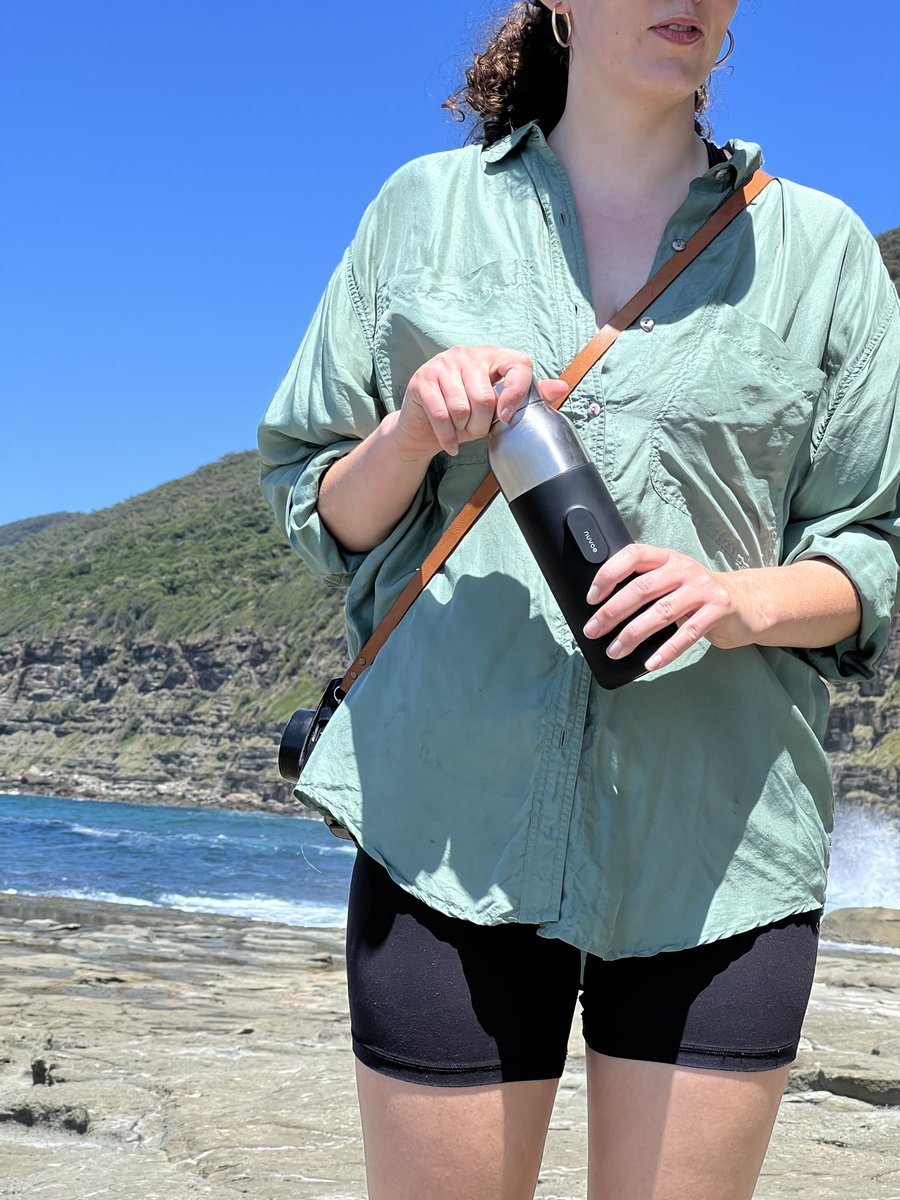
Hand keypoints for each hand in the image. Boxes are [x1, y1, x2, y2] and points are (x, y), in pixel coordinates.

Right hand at [392, 345, 568, 459]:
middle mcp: (466, 354)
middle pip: (486, 397)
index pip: (517, 364)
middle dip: (481, 425)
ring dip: (463, 430)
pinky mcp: (422, 380)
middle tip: (475, 431)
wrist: (422, 429)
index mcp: (491, 356)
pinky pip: (441, 415)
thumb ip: (526, 395)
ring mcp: (441, 364)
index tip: (507, 417)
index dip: (517, 393)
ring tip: (460, 432)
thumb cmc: (465, 417)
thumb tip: (562, 386)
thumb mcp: (498, 408)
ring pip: (463, 407)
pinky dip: (448, 437)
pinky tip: (450, 443)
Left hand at [582, 544, 759, 671]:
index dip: (608, 574)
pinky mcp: (718, 610)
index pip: (632, 556)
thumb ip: (647, 587)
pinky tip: (651, 663)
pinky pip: (688, 634)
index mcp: (667, 558)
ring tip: (615, 651)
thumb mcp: (672, 582)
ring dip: (633, 634)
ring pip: (661, 613)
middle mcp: (684, 569)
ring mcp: (702, 589)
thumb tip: (604, 612)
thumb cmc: (697, 596)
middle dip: (612, 612)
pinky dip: (667, 651)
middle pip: (641, 589)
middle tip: (593, 630)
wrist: (747, 603)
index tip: (592, 598)